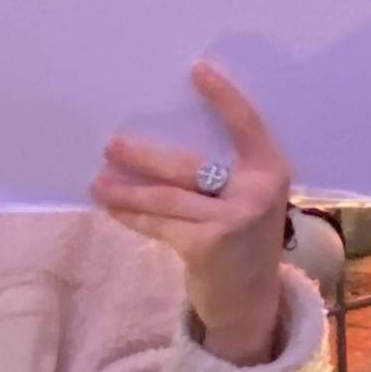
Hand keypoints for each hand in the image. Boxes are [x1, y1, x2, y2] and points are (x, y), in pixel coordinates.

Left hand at [91, 64, 292, 366]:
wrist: (253, 301)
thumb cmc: (242, 237)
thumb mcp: (248, 198)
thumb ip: (226, 173)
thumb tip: (161, 141)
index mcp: (272, 170)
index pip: (248, 125)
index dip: (224, 98)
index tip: (197, 70)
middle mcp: (257, 193)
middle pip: (190, 166)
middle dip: (144, 156)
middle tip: (110, 143)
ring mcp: (233, 221)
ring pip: (167, 197)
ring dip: (127, 190)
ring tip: (98, 183)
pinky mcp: (207, 247)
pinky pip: (159, 225)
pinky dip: (132, 217)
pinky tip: (112, 208)